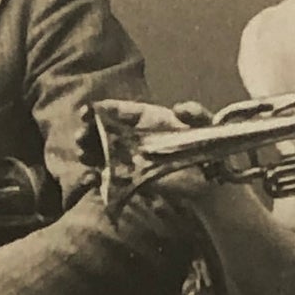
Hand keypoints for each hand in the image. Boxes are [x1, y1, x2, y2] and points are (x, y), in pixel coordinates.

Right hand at [92, 98, 217, 200]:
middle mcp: (134, 137)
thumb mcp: (206, 127)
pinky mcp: (130, 183)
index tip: (88, 111)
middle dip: (88, 132)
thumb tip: (180, 108)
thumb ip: (197, 114)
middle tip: (82, 137)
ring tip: (84, 154)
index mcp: (148, 119)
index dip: (102, 109)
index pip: (119, 110)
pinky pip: (108, 179)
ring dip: (88, 152)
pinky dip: (97, 179)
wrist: (213, 186)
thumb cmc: (209, 151)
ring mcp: (130, 160)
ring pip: (101, 153)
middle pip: (103, 130)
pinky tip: (93, 177)